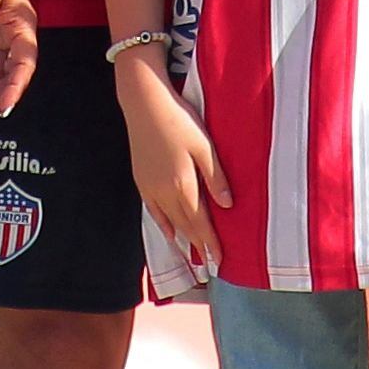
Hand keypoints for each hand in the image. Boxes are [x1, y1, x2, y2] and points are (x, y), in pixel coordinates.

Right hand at [118, 55, 229, 266]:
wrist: (144, 104)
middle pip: (185, 226)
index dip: (210, 243)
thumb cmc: (179, 120)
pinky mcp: (141, 181)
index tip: (220, 261)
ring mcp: (150, 188)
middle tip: (210, 264)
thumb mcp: (205, 146)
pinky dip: (164, 226)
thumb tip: (227, 206)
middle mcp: (164, 193)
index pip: (200, 223)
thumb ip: (216, 177)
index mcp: (182, 185)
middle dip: (198, 245)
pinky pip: (155, 212)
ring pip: (170, 221)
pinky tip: (170, 234)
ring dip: (183, 239)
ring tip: (194, 255)